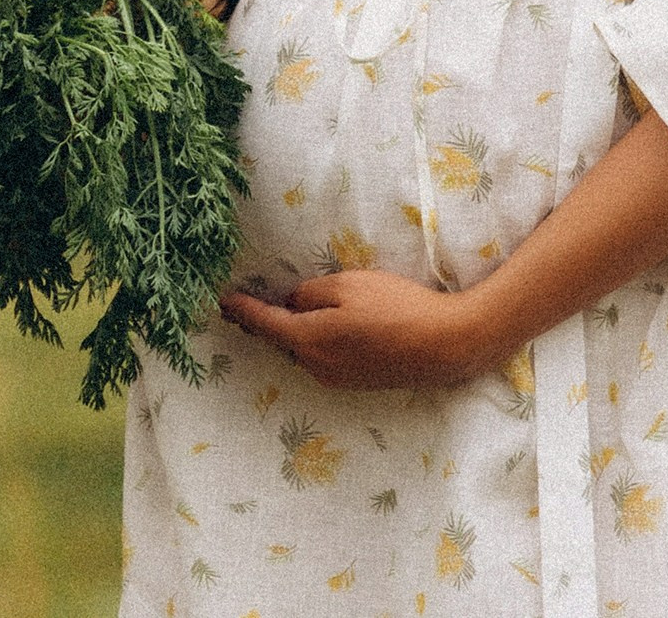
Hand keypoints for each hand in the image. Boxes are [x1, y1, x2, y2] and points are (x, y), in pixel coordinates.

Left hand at [217, 270, 501, 390]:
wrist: (445, 344)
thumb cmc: (396, 307)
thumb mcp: (348, 285)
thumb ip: (311, 293)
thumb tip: (294, 304)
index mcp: (308, 339)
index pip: (264, 324)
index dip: (242, 311)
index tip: (222, 301)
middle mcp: (315, 365)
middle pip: (283, 339)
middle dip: (266, 323)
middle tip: (245, 306)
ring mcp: (336, 378)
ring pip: (305, 349)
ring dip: (296, 332)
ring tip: (293, 311)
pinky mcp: (356, 381)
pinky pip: (325, 357)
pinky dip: (319, 341)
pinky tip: (334, 327)